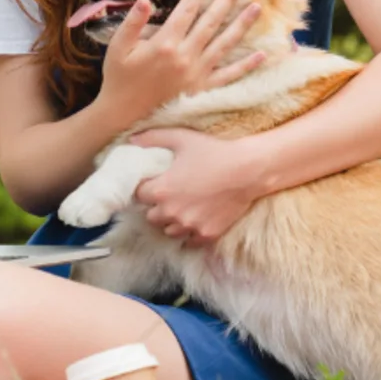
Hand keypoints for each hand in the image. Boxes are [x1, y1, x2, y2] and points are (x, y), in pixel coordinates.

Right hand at [95, 0, 264, 125]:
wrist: (123, 115)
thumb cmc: (118, 79)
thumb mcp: (117, 48)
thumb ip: (132, 22)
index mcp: (165, 43)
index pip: (187, 8)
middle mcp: (185, 56)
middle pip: (211, 21)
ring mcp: (196, 73)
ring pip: (224, 43)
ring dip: (242, 24)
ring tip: (257, 7)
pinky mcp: (202, 89)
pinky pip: (228, 76)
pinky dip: (245, 66)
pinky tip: (261, 54)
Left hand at [129, 128, 263, 245]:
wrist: (248, 170)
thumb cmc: (214, 152)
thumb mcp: (181, 138)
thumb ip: (152, 138)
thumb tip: (132, 141)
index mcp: (161, 190)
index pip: (138, 196)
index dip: (144, 189)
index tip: (152, 183)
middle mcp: (172, 212)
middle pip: (151, 217)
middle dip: (155, 207)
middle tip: (167, 195)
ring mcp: (190, 226)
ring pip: (169, 231)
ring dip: (171, 221)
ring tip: (181, 207)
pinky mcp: (207, 234)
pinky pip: (190, 240)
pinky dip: (190, 232)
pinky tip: (196, 218)